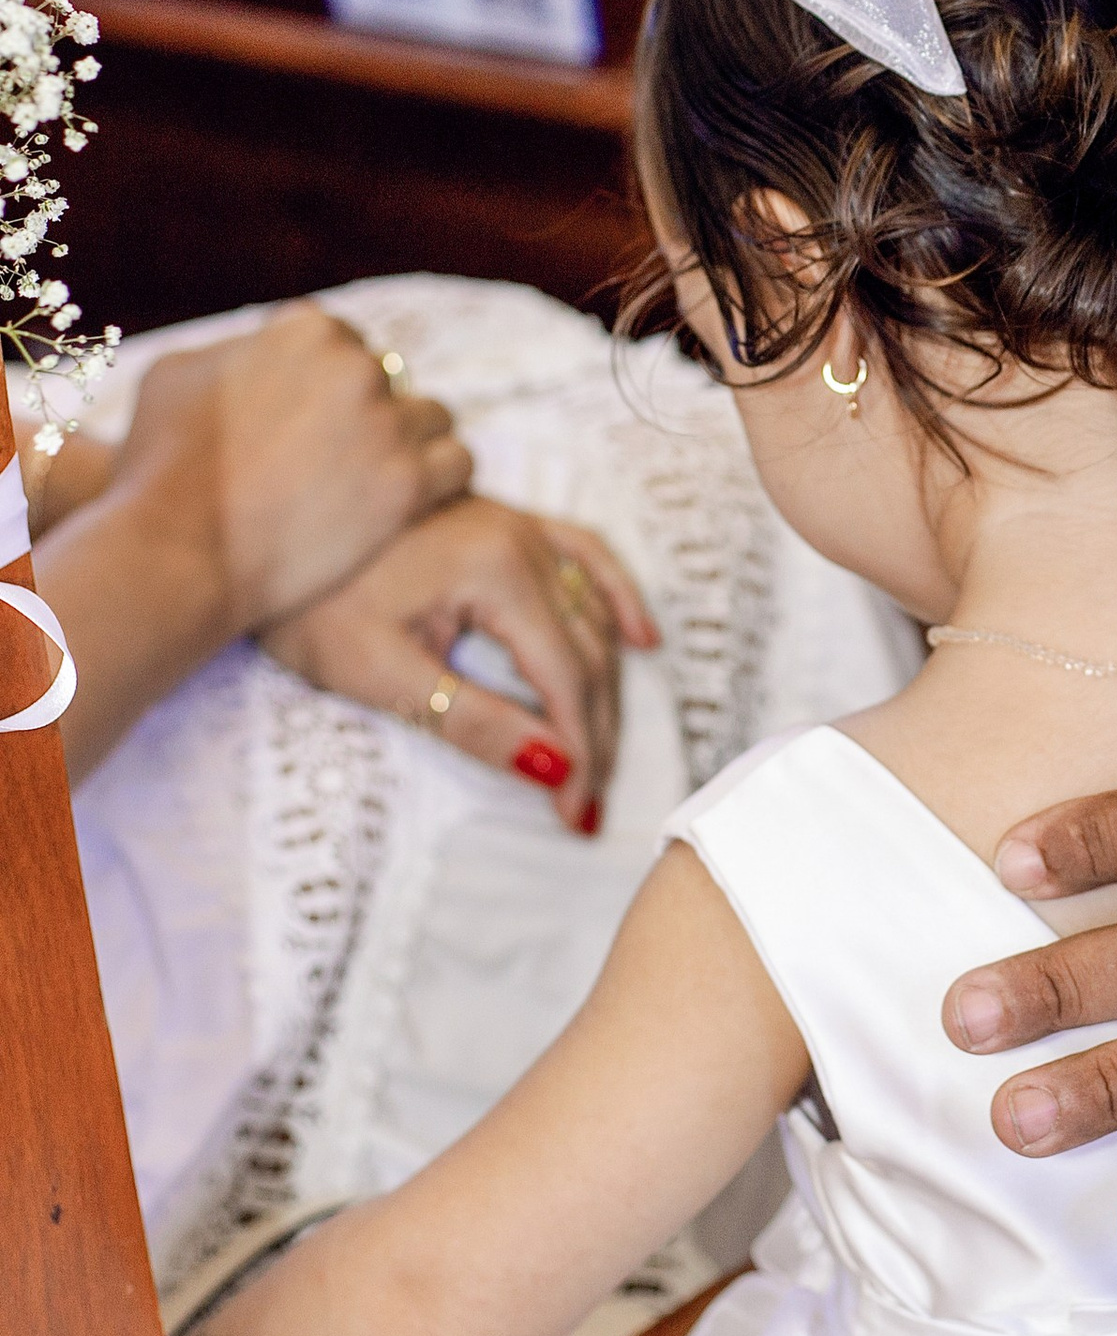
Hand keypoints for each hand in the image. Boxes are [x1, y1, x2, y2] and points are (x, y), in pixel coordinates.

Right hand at [121, 304, 470, 634]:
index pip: (341, 339)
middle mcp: (356, 365)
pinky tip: (416, 502)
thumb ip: (231, 350)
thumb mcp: (175, 375)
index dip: (328, 381)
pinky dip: (441, 479)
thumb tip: (258, 348)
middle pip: (390, 379)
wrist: (176, 552)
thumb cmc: (159, 467)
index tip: (317, 419)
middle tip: (345, 459)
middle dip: (370, 413)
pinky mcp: (409, 483)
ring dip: (413, 443)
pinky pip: (459, 464)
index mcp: (306, 329)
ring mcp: (387, 423)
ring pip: (433, 417)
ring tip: (383, 480)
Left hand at [261, 500, 656, 830]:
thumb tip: (555, 770)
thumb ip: (475, 722)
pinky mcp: (503, 521)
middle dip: (595, 733)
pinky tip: (643, 637)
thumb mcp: (383, 677)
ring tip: (601, 753)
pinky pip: (585, 555)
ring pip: (592, 613)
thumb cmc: (305, 606)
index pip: (566, 678)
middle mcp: (522, 537)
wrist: (253, 532)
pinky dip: (617, 597)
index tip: (575, 815)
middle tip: (586, 804)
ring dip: (606, 686)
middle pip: (588, 651)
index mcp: (497, 569)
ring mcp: (516, 523)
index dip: (580, 752)